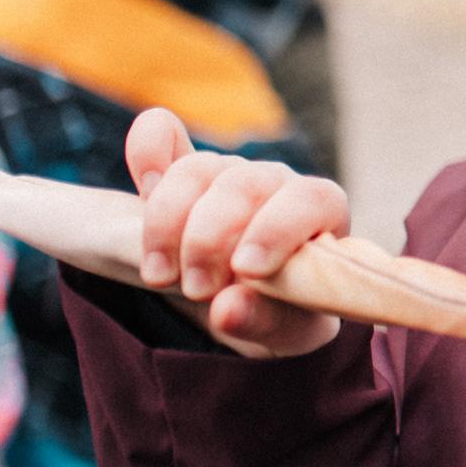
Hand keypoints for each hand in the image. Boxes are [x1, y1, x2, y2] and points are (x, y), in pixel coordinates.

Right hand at [126, 108, 351, 357]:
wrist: (243, 302)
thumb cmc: (280, 313)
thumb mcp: (283, 330)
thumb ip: (262, 319)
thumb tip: (227, 309)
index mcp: (321, 214)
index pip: (313, 198)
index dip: (279, 229)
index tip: (246, 271)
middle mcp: (277, 183)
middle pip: (244, 183)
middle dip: (211, 239)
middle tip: (198, 290)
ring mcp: (227, 172)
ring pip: (197, 170)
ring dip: (167, 223)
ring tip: (161, 276)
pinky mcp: (182, 174)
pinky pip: (161, 136)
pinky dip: (148, 150)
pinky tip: (144, 184)